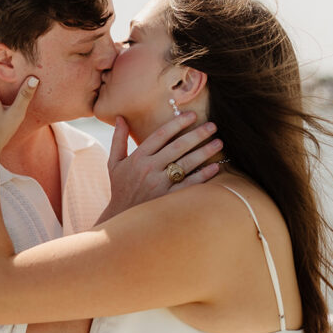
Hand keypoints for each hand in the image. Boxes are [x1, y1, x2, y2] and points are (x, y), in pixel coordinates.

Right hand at [97, 113, 221, 223]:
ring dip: (204, 152)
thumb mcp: (114, 163)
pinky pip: (189, 184)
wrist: (122, 218)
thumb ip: (118, 139)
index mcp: (138, 158)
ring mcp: (159, 184)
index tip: (192, 115)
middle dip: (197, 134)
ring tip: (218, 142)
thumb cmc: (120, 188)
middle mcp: (149, 169)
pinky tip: (215, 167)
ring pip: (186, 163)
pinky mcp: (168, 198)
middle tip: (212, 125)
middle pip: (177, 147)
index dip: (177, 123)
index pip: (161, 135)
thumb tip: (121, 118)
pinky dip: (203, 175)